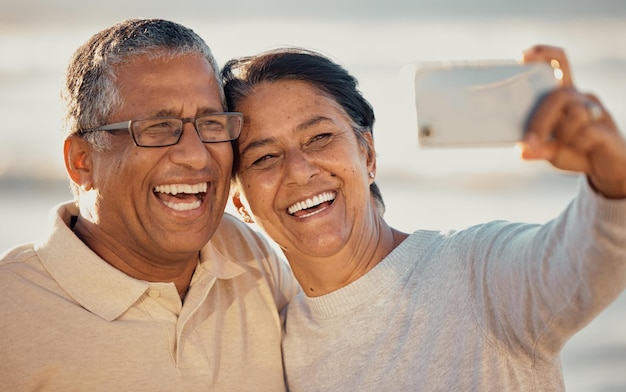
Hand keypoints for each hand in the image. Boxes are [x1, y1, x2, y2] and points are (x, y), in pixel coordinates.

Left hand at [521, 45, 625, 198]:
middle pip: (560, 95)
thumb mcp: (551, 152)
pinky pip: (586, 132)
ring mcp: (597, 112)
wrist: (608, 169)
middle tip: (530, 141)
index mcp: (567, 98)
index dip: (544, 54)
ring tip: (564, 146)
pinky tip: (583, 149)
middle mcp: (582, 99)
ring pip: (574, 113)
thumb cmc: (577, 153)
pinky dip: (577, 144)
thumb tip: (522, 151)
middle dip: (541, 120)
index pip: (560, 64)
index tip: (522, 57)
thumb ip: (537, 148)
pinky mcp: (607, 128)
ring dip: (562, 135)